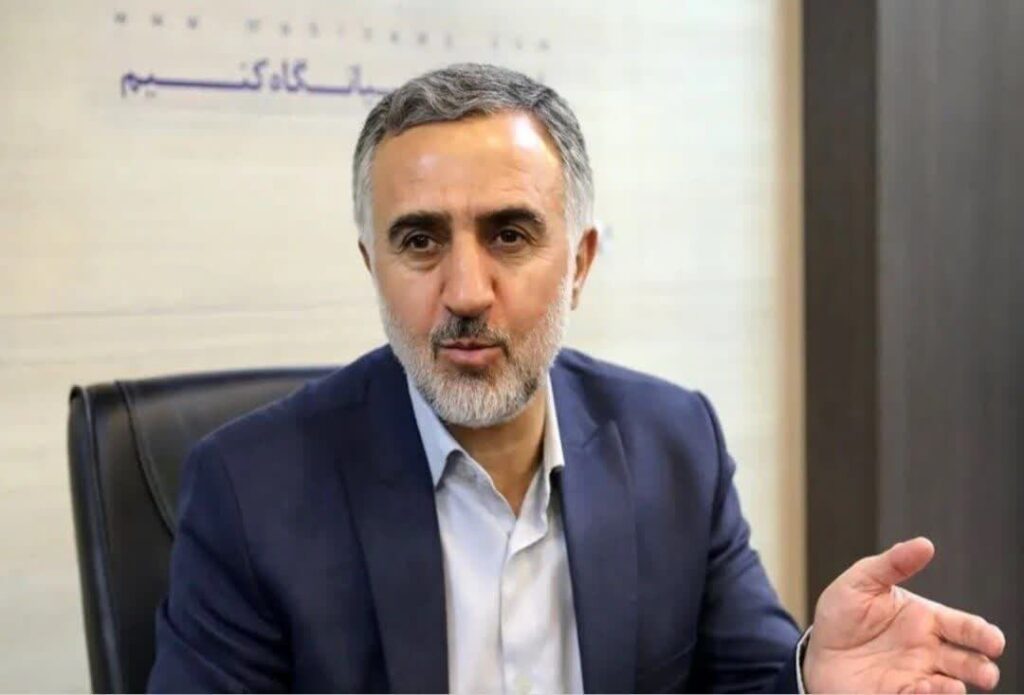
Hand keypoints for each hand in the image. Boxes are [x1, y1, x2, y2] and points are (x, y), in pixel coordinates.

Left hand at [803, 537, 1005, 693]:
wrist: (816, 650)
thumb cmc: (842, 615)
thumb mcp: (861, 581)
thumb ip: (893, 563)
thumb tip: (924, 544)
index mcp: (926, 620)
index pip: (965, 627)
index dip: (983, 634)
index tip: (993, 641)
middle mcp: (928, 651)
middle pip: (968, 662)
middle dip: (981, 668)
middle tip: (985, 673)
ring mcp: (916, 676)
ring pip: (949, 686)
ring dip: (955, 689)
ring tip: (953, 687)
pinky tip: (921, 689)